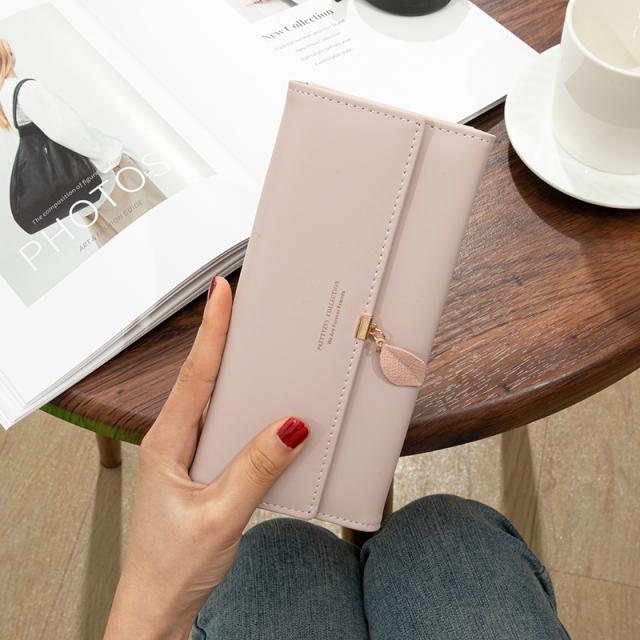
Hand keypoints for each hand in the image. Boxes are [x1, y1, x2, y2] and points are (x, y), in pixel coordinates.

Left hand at [104, 277, 308, 639]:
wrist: (158, 603)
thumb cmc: (172, 565)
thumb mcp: (220, 515)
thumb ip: (256, 469)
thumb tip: (289, 426)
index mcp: (167, 444)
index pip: (194, 375)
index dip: (211, 330)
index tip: (222, 293)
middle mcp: (172, 441)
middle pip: (201, 378)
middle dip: (221, 338)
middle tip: (242, 305)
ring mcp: (184, 453)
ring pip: (211, 400)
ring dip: (232, 372)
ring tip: (254, 345)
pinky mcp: (197, 467)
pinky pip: (221, 425)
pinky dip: (240, 407)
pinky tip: (260, 407)